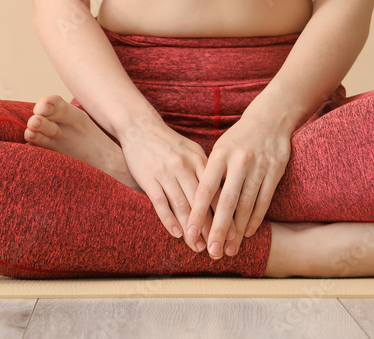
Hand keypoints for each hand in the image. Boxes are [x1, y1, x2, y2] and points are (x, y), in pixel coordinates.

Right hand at [117, 115, 219, 251]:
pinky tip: (177, 234)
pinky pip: (161, 203)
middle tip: (218, 247)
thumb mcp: (192, 151)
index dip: (225, 214)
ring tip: (199, 247)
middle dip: (211, 228)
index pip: (216, 191)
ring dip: (192, 229)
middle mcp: (184, 166)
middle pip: (201, 202)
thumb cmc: (169, 143)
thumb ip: (205, 171)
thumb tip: (223, 193)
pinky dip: (169, 220)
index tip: (233, 233)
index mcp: (199, 160)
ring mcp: (166, 173)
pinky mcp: (148, 178)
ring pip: (182, 206)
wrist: (140, 127)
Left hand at [185, 111, 292, 259]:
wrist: (270, 119)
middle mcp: (239, 161)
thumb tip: (197, 208)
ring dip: (238, 231)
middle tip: (211, 251)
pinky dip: (255, 219)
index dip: (198, 213)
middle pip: (227, 201)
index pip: (206, 189)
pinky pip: (264, 200)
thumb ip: (210, 175)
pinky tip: (248, 233)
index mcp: (220, 155)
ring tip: (230, 249)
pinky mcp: (275, 171)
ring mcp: (258, 167)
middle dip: (219, 229)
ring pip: (246, 205)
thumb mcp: (219, 150)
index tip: (190, 233)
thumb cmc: (237, 140)